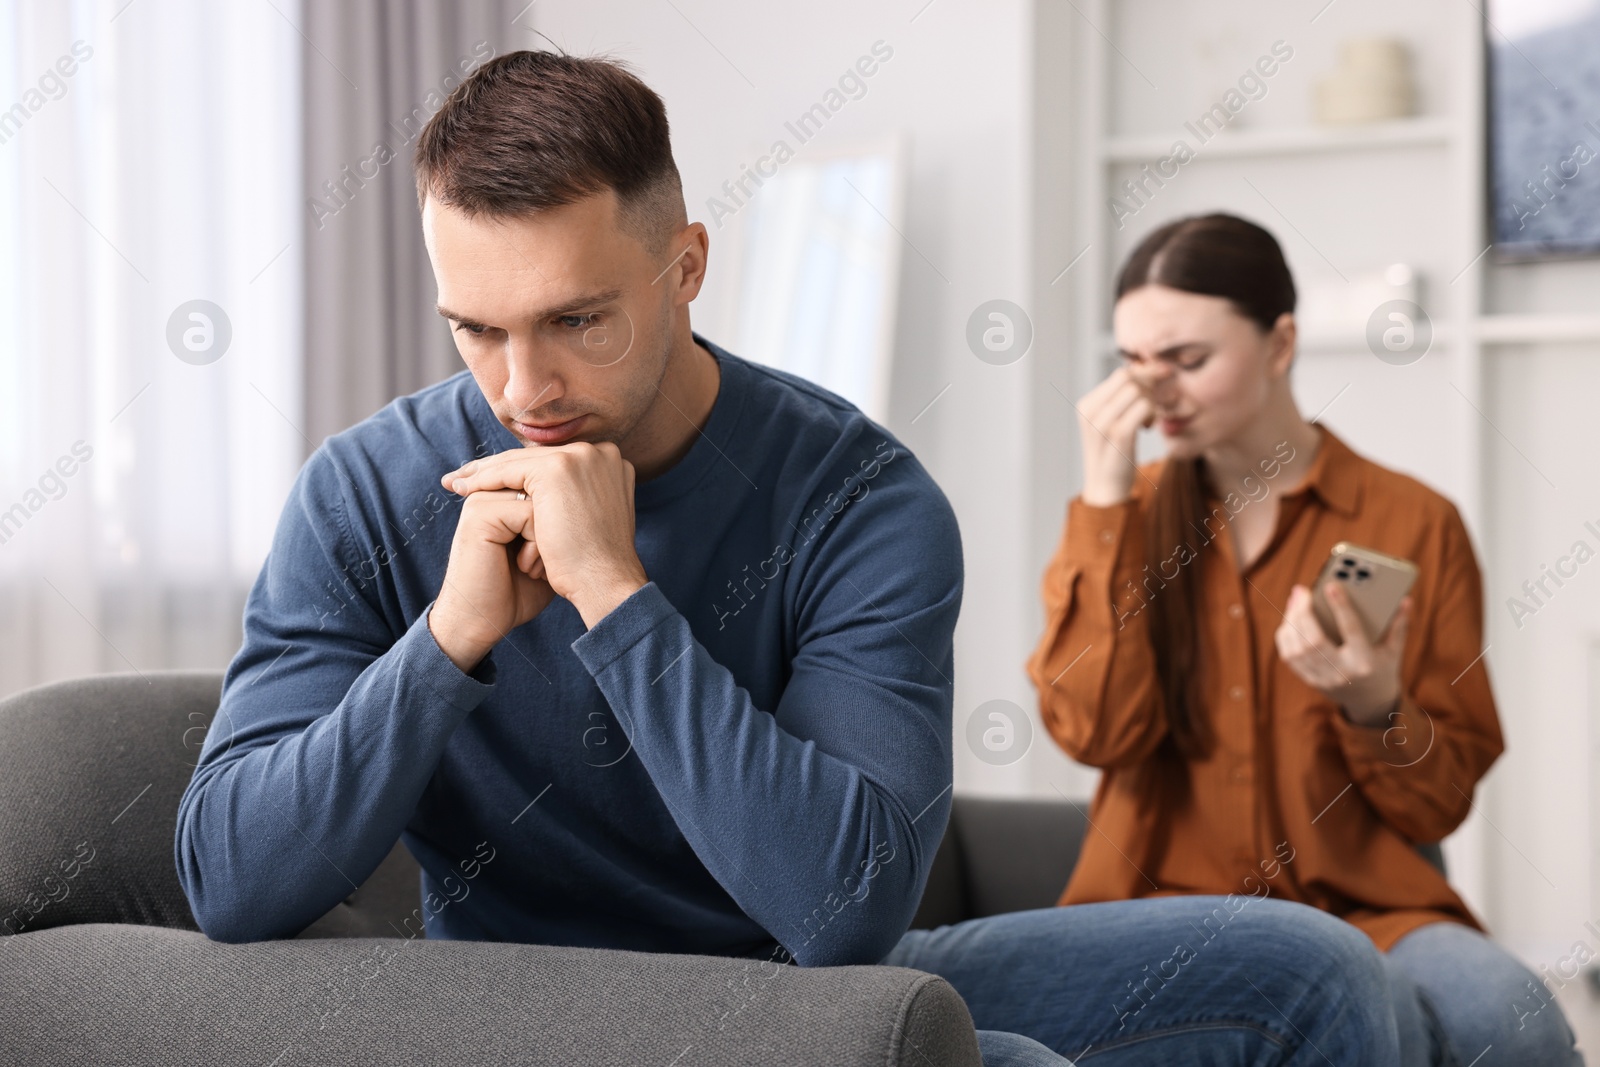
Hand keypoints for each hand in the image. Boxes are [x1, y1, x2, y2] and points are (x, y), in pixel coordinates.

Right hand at [429, 489, 555, 672]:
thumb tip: (596, 499)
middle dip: (553, 531)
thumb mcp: (546, 549)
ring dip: (547, 539)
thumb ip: (559, 520)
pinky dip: (537, 544)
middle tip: (536, 565)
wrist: (483, 622)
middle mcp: (490, 493)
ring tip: (531, 567)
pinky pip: (529, 512)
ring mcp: (483, 500)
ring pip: (543, 499)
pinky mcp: (480, 514)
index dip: (561, 525)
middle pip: (548, 491)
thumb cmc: (517, 591)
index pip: (550, 489)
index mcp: (502, 497)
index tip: (550, 554)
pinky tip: (524, 567)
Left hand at [442, 442, 648, 628]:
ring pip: (519, 461)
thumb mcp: (592, 519)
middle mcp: (600, 452)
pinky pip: (508, 470)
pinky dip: (483, 479)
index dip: (521, 471)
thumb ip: (579, 497)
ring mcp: (581, 457)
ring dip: (484, 473)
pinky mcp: (558, 468)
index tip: (494, 481)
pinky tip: (463, 489)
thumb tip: (556, 495)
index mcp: (610, 463)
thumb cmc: (595, 563)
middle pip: (535, 458)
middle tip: (464, 477)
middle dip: (498, 468)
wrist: (604, 582)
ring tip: (457, 484)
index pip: (553, 461)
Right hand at [1076, 366, 1153, 505]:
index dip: (1145, 373)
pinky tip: (1148, 427)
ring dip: (1151, 401)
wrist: (1106, 490)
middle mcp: (1090, 411)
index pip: (1120, 374)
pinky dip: (1152, 413)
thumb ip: (1120, 400)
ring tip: (1149, 419)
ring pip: (1137, 390)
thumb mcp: (1110, 423)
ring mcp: (1102, 423)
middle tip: (1159, 400)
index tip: (1162, 378)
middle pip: (1128, 378)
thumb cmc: (1114, 455)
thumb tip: (1144, 370)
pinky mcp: (1118, 435)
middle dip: (1150, 384)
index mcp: (1086, 405)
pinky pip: (1143, 407)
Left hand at [1275, 581, 1412, 725]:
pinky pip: (1289, 656)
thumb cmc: (1382, 667)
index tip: (1331, 585)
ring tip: (1294, 601)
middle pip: (1314, 640)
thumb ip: (1398, 624)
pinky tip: (1289, 619)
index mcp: (1365, 661)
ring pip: (1297, 648)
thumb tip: (1405, 599)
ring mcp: (1323, 678)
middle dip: (1303, 612)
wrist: (1370, 701)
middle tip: (1301, 590)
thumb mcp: (1394, 649)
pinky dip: (1285, 635)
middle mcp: (1342, 672)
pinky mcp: (1310, 680)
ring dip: (1291, 621)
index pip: (1351, 630)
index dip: (1341, 607)